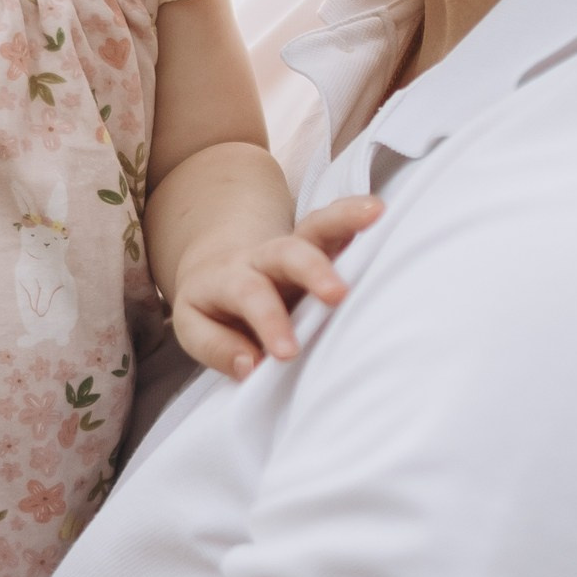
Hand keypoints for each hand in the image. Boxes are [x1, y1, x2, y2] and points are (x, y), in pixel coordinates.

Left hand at [168, 195, 381, 382]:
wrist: (216, 267)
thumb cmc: (211, 308)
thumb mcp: (194, 327)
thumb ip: (218, 346)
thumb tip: (251, 364)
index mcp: (230, 279)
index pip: (250, 296)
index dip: (268, 322)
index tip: (287, 353)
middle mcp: (264, 258)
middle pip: (287, 253)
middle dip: (313, 270)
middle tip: (338, 294)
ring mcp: (296, 248)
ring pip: (317, 226)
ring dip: (346, 219)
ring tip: (376, 214)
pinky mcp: (321, 247)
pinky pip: (340, 226)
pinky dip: (359, 215)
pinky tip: (382, 211)